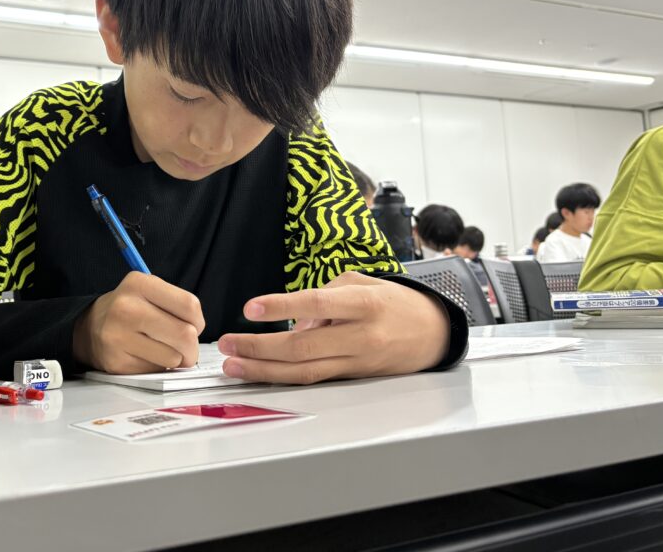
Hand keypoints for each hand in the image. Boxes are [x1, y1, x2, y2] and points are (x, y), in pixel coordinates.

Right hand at [73, 272, 204, 373]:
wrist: (89, 328)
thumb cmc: (129, 309)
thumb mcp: (149, 291)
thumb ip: (177, 305)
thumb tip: (197, 331)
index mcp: (139, 284)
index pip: (190, 305)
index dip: (198, 321)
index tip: (193, 325)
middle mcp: (126, 308)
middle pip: (185, 335)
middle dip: (192, 347)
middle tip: (186, 347)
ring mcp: (118, 336)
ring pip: (173, 357)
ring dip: (175, 359)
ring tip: (161, 349)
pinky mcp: (117, 362)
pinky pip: (155, 371)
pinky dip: (157, 367)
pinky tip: (144, 356)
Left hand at [218, 271, 449, 383]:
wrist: (434, 334)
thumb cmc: (396, 302)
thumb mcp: (363, 283)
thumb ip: (325, 297)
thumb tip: (293, 322)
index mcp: (364, 304)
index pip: (317, 304)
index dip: (282, 307)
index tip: (251, 308)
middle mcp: (360, 336)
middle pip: (303, 347)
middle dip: (260, 347)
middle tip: (228, 342)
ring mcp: (357, 362)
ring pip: (304, 371)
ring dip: (263, 369)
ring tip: (234, 364)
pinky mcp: (353, 378)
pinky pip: (313, 379)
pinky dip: (283, 376)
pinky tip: (259, 371)